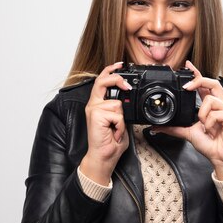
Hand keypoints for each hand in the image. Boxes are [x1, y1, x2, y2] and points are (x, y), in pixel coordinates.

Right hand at [79, 62, 130, 185]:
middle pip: (102, 81)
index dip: (111, 71)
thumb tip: (129, 101)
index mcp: (98, 105)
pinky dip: (120, 125)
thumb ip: (122, 110)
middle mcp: (93, 105)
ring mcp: (93, 109)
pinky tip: (114, 133)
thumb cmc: (111, 143)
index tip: (120, 64)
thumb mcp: (120, 122)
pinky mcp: (96, 115)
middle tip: (128, 85)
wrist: (103, 157)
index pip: (102, 81)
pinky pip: (117, 114)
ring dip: (122, 119)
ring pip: (117, 103)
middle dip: (116, 78)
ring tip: (116, 130)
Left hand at [153, 61, 222, 179]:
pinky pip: (215, 113)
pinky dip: (209, 123)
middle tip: (187, 86)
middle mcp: (221, 106)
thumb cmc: (210, 145)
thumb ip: (174, 128)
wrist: (221, 158)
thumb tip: (157, 127)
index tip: (187, 65)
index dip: (197, 74)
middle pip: (213, 82)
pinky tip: (212, 131)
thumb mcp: (188, 133)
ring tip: (204, 126)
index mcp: (212, 106)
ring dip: (202, 114)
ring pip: (210, 99)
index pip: (205, 85)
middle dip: (199, 80)